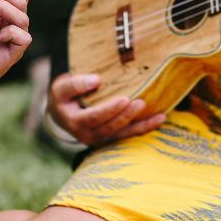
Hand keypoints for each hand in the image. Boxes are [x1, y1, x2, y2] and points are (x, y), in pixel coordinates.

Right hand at [48, 73, 165, 146]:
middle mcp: (88, 135)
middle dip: (127, 116)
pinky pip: (129, 135)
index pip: (94, 117)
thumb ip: (75, 84)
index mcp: (75, 122)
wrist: (63, 113)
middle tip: (141, 103)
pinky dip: (144, 128)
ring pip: (123, 135)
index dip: (109, 110)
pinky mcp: (111, 138)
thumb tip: (96, 80)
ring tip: (159, 116)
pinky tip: (160, 120)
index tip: (124, 99)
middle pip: (110, 127)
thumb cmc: (64, 97)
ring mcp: (100, 140)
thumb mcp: (61, 88)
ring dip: (141, 126)